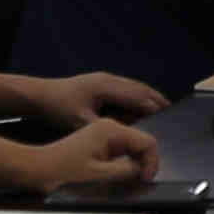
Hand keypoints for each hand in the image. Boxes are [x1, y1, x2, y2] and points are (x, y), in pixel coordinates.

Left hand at [7, 116, 156, 192]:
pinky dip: (132, 152)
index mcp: (111, 129)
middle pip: (144, 136)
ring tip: (141, 173)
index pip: (147, 141)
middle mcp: (110, 124)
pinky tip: (130, 165)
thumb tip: (143, 169)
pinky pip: (126, 141)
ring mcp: (105, 128)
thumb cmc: (64, 171)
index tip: (145, 180)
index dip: (152, 162)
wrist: (39, 167)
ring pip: (136, 137)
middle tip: (145, 178)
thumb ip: (125, 170)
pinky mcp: (101, 136)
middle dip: (149, 157)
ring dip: (142, 155)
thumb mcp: (98, 174)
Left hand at [40, 69, 165, 121]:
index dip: (153, 106)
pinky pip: (125, 87)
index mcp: (106, 87)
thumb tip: (125, 134)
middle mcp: (108, 79)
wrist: (42, 95)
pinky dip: (137, 94)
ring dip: (148, 95)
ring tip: (163, 106)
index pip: (137, 97)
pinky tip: (140, 103)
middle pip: (139, 88)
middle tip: (172, 109)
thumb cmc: (59, 108)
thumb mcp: (80, 122)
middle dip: (156, 98)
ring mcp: (105, 79)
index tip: (167, 116)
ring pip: (134, 85)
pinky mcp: (101, 82)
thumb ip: (104, 128)